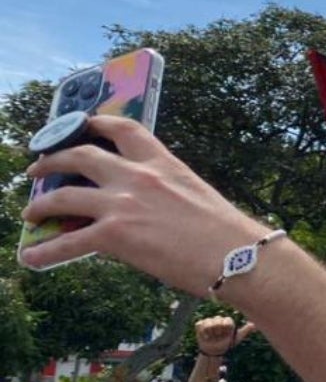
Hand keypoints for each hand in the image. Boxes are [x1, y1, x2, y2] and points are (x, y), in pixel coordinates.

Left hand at [21, 116, 274, 292]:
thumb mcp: (196, 196)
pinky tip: (31, 257)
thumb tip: (145, 208)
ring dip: (39, 204)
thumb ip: (165, 192)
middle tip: (38, 169)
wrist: (238, 257)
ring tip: (30, 213)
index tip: (81, 126)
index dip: (96, 124)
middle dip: (51, 160)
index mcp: (163, 163)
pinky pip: (67, 242)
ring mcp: (123, 204)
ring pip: (63, 195)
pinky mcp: (115, 235)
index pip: (124, 129)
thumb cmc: (228, 234)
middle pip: (81, 155)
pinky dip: (44, 252)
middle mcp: (138, 176)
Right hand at [195, 315, 255, 358]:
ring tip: (212, 337)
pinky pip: (199, 324)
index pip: (227, 321)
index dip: (226, 329)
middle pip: (217, 321)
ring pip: (208, 323)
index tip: (226, 335)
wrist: (215, 351)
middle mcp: (219, 319)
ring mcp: (209, 321)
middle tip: (218, 337)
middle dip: (218, 332)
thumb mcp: (237, 337)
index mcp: (228, 321)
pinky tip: (205, 336)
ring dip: (210, 333)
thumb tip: (254, 324)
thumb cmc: (226, 343)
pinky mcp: (200, 324)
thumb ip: (245, 330)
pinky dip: (202, 332)